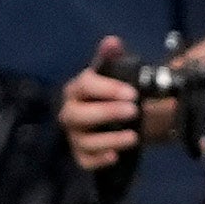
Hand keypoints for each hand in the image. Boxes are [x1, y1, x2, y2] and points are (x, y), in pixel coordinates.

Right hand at [60, 39, 146, 172]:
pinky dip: (98, 161)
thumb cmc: (111, 93)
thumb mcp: (114, 72)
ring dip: (109, 139)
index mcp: (77, 89)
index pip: (85, 85)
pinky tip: (115, 156)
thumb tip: (112, 42)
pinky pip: (85, 161)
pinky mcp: (81, 155)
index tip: (132, 93)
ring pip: (84, 141)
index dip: (107, 89)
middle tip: (134, 110)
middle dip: (107, 113)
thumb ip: (112, 57)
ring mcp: (74, 135)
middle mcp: (70, 112)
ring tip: (134, 137)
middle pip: (79, 115)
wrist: (116, 117)